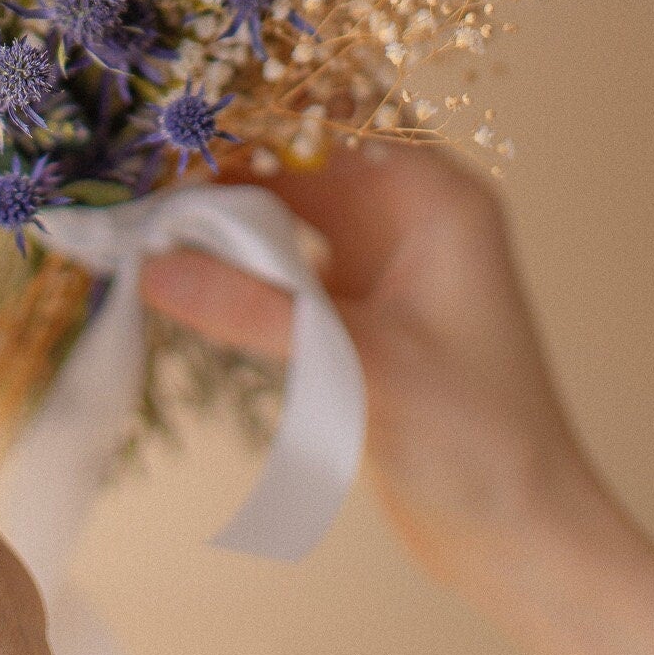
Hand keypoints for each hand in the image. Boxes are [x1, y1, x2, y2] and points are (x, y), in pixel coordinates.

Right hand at [141, 143, 653, 654]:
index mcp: (434, 196)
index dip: (252, 113)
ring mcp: (378, 258)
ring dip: (220, 207)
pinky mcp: (352, 306)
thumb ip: (260, 312)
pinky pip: (279, 256)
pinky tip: (176, 261)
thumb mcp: (365, 367)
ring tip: (138, 209)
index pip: (330, 119)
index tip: (168, 125)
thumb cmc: (481, 443)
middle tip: (133, 171)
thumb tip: (155, 268)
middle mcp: (405, 211)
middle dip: (221, 157)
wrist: (520, 541)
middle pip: (297, 154)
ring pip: (282, 203)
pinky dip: (232, 256)